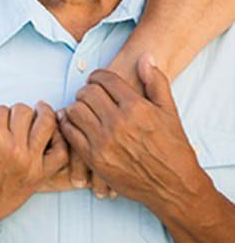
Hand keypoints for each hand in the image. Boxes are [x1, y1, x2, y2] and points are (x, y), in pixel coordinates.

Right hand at [0, 98, 65, 242]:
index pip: (2, 108)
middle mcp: (11, 147)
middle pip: (24, 111)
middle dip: (16, 113)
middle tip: (11, 122)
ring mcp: (27, 162)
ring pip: (46, 123)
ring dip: (43, 115)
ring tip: (41, 112)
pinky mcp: (37, 177)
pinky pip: (60, 153)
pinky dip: (60, 141)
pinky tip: (51, 135)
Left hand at [57, 54, 204, 213]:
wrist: (174, 186)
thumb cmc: (173, 147)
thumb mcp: (169, 111)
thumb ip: (155, 81)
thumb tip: (145, 56)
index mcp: (136, 107)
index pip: (104, 79)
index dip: (98, 76)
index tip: (98, 80)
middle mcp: (118, 123)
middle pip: (87, 92)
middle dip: (87, 89)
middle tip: (90, 94)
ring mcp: (105, 142)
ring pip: (75, 110)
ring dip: (77, 106)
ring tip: (85, 109)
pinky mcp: (95, 159)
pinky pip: (70, 133)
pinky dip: (69, 125)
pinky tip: (77, 124)